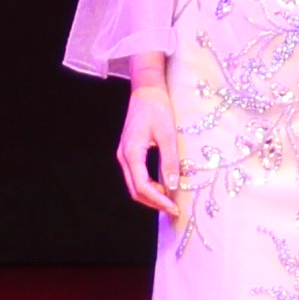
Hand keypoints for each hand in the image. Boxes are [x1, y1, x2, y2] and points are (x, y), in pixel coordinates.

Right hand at [116, 54, 194, 224]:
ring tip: (170, 200)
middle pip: (135, 190)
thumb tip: (173, 186)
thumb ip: (170, 161)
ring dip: (150, 196)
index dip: (158, 201)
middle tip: (173, 209)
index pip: (142, 187)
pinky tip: (162, 186)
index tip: (174, 208)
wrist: (147, 90)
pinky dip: (148, 185)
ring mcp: (124, 154)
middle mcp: (124, 156)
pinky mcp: (128, 151)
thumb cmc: (158, 108)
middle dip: (154, 203)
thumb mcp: (168, 134)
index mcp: (132, 153)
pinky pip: (135, 175)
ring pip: (134, 184)